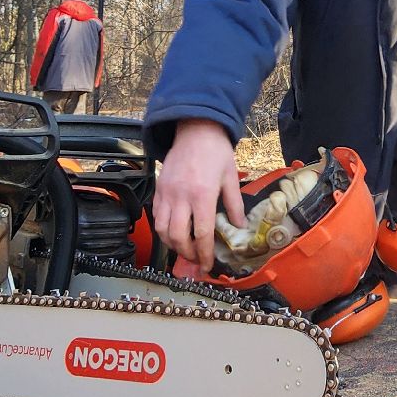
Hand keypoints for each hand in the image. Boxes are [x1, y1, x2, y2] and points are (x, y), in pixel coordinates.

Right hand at [153, 120, 245, 267]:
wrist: (195, 130)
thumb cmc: (215, 152)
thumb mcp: (231, 177)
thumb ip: (234, 205)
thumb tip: (239, 226)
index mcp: (202, 195)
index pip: (202, 234)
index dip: (204, 254)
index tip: (207, 265)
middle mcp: (181, 197)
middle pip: (178, 237)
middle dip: (187, 254)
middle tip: (196, 259)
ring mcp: (167, 193)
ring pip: (162, 230)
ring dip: (173, 245)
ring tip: (185, 248)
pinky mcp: (158, 189)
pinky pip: (156, 216)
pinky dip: (163, 229)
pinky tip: (174, 231)